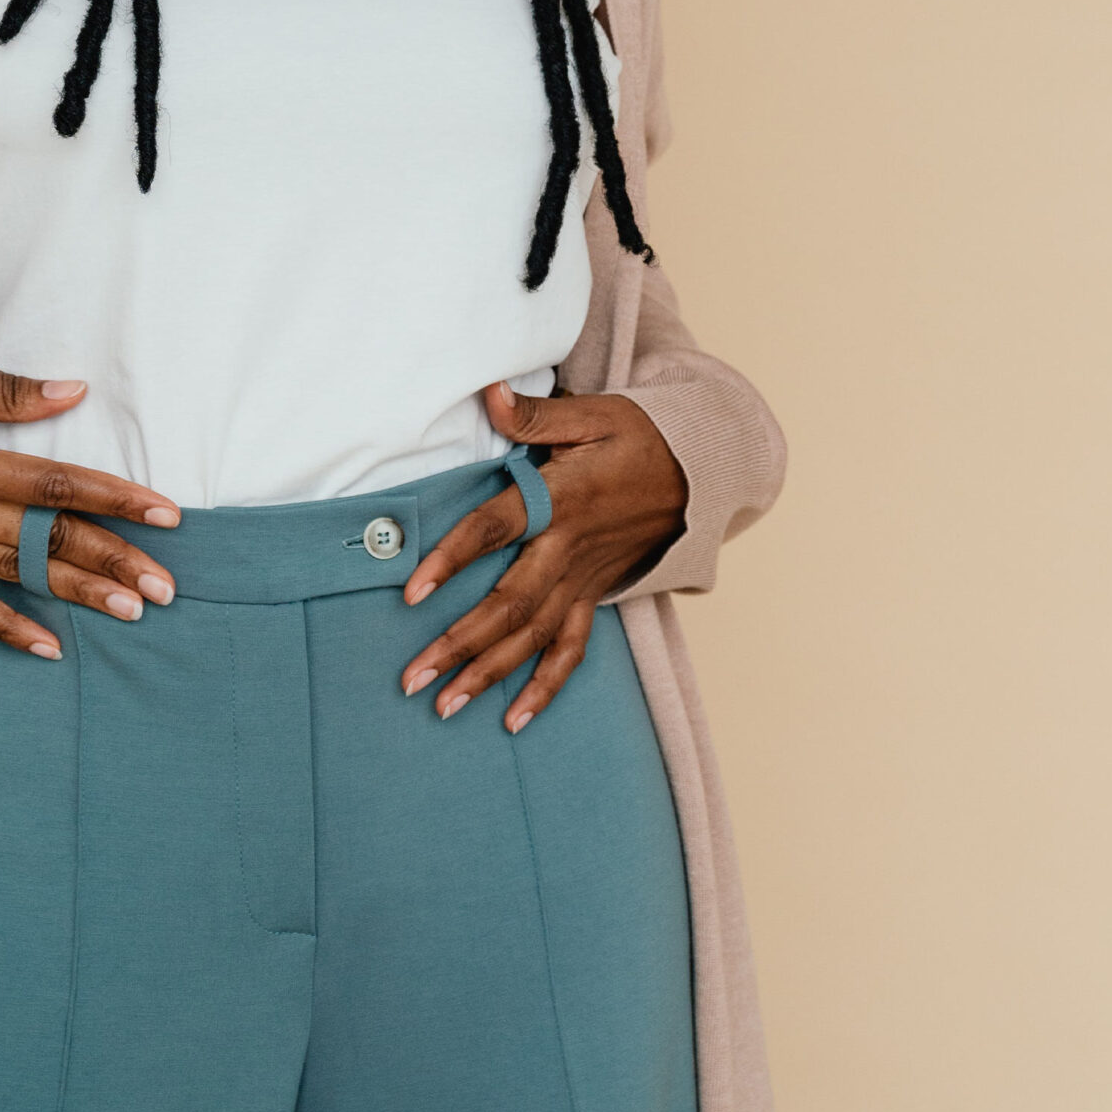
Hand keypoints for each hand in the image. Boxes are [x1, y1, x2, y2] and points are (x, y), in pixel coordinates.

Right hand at [0, 339, 179, 659]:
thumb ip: (2, 389)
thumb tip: (73, 393)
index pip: (53, 487)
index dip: (116, 499)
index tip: (167, 514)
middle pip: (44, 540)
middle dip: (111, 562)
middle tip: (168, 587)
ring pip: (14, 576)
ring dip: (74, 595)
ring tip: (131, 612)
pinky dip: (3, 627)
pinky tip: (46, 647)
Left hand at [396, 380, 686, 732]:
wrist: (700, 472)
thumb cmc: (639, 436)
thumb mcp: (593, 414)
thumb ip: (536, 414)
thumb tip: (489, 393)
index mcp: (561, 500)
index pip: (496, 530)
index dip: (453, 559)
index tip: (411, 592)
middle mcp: (569, 549)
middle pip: (509, 604)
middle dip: (459, 643)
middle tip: (412, 678)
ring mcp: (584, 578)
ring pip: (534, 636)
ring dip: (490, 674)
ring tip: (444, 705)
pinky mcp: (596, 594)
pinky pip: (571, 649)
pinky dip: (545, 687)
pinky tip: (514, 719)